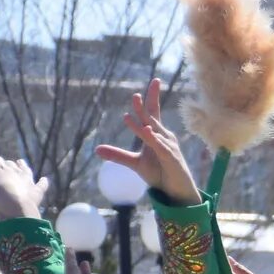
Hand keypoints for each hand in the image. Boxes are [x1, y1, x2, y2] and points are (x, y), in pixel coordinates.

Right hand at [0, 156, 48, 223]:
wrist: (20, 209)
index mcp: (1, 172)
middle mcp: (16, 173)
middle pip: (11, 165)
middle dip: (8, 164)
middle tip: (6, 163)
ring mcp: (28, 181)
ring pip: (26, 170)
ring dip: (23, 166)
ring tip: (21, 161)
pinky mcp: (37, 191)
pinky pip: (42, 185)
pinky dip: (43, 182)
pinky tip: (44, 179)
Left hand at [92, 77, 200, 206]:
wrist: (176, 191)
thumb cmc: (160, 174)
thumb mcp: (135, 164)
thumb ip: (118, 155)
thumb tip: (96, 149)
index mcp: (156, 135)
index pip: (154, 112)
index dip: (153, 97)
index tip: (155, 81)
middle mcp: (164, 137)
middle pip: (152, 118)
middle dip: (143, 106)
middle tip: (134, 95)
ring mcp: (169, 147)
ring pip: (153, 131)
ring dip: (143, 121)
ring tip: (130, 113)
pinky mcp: (171, 158)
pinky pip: (160, 146)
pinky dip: (153, 138)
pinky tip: (147, 131)